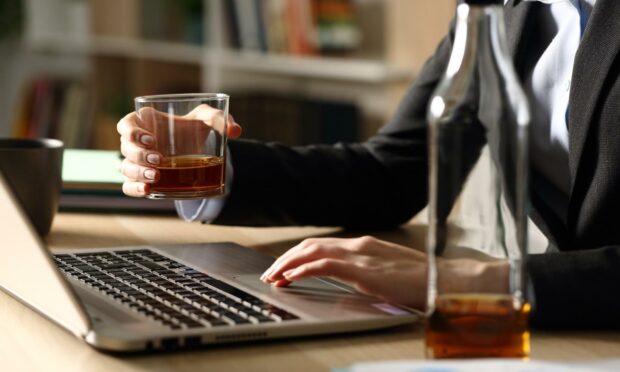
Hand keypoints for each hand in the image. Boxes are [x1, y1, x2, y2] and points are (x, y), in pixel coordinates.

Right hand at [116, 105, 241, 196]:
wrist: (199, 151)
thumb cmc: (196, 129)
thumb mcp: (207, 119)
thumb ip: (219, 119)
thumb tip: (235, 132)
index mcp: (145, 122)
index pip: (126, 125)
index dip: (132, 132)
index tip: (152, 140)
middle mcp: (138, 142)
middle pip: (126, 148)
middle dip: (139, 156)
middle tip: (160, 161)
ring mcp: (139, 163)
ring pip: (125, 167)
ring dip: (137, 172)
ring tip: (156, 176)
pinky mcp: (144, 179)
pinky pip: (129, 186)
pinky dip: (134, 189)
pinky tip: (147, 190)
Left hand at [261, 236, 509, 309]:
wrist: (446, 281)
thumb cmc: (421, 280)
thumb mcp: (387, 271)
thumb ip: (366, 270)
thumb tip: (348, 276)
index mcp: (364, 245)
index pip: (321, 245)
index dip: (297, 255)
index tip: (282, 268)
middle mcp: (359, 244)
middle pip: (311, 245)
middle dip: (286, 257)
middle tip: (270, 273)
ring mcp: (361, 255)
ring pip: (313, 252)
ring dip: (288, 264)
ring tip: (273, 277)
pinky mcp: (364, 270)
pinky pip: (325, 266)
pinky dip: (304, 270)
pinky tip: (291, 278)